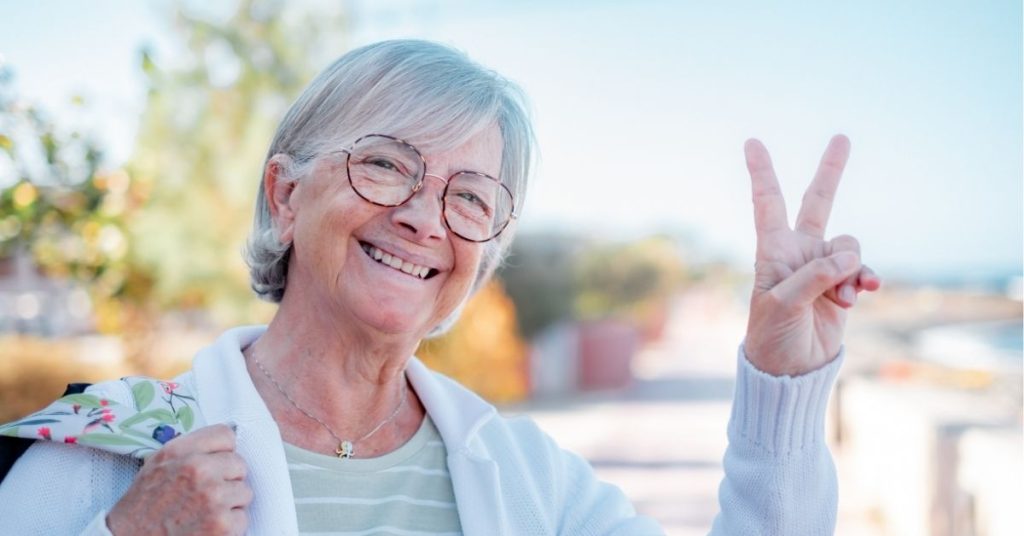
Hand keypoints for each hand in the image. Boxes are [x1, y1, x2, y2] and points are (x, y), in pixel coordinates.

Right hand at [106, 424, 251, 535]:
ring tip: (204, 512)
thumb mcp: (156, 465)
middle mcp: (198, 470)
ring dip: (229, 504)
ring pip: (244, 491)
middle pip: (239, 464)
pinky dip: (229, 527)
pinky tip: (207, 528)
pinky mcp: (222, 524)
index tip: (216, 463)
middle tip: (206, 494)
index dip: (222, 451)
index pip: (225, 435)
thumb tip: (221, 446)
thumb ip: (188, 451)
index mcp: (180, 452)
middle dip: (227, 480)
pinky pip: (242, 518)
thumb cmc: (142, 508)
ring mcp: (213, 497)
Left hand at [743, 135, 881, 375]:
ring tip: (840, 299)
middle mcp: (798, 253)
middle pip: (817, 203)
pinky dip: (866, 279)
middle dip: (831, 172)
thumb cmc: (773, 337)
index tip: (753, 142)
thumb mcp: (783, 305)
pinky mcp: (842, 287)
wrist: (790, 370)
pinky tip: (864, 293)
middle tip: (843, 137)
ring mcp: (822, 268)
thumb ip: (814, 277)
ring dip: (851, 269)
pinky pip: (863, 270)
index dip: (762, 173)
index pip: (767, 204)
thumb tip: (848, 259)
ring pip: (849, 245)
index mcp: (772, 251)